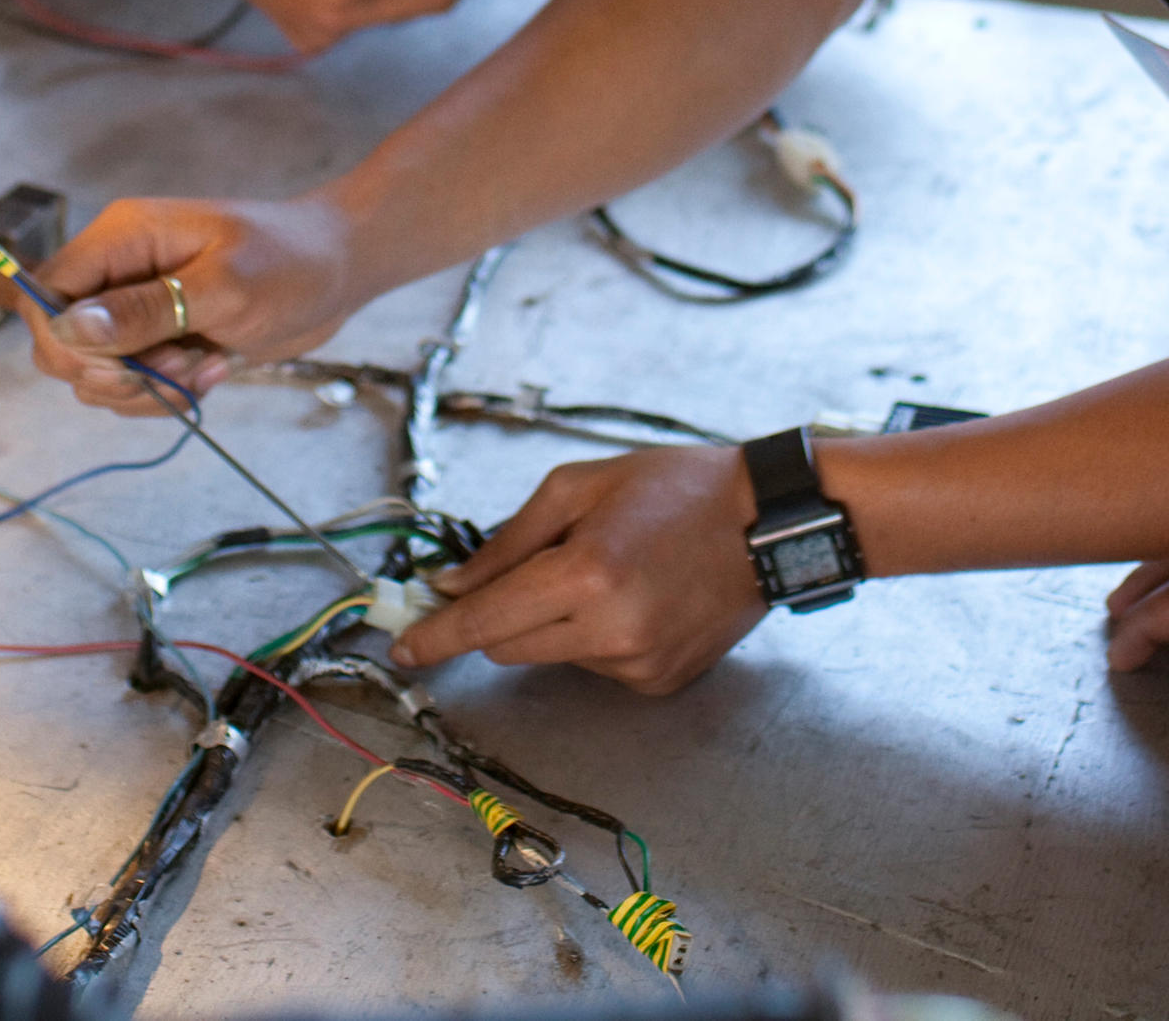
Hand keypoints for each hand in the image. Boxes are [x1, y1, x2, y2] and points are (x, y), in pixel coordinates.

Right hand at [17, 194, 362, 414]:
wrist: (339, 271)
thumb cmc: (290, 262)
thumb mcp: (224, 286)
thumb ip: (146, 309)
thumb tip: (70, 329)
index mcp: (122, 238)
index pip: (45, 292)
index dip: (63, 338)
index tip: (117, 365)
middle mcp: (118, 272)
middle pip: (60, 341)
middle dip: (111, 372)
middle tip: (173, 367)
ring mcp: (137, 309)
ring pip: (95, 373)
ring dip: (147, 388)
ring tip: (203, 367)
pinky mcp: (160, 341)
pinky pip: (133, 384)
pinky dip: (167, 392)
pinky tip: (214, 370)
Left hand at [386, 444, 766, 690]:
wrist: (767, 522)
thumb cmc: (677, 488)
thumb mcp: (580, 485)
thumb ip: (509, 540)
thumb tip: (454, 584)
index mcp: (585, 574)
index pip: (485, 621)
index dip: (436, 637)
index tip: (402, 649)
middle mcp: (610, 630)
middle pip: (508, 646)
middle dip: (497, 616)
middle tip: (522, 573)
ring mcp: (638, 664)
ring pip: (551, 656)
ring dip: (554, 622)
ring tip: (607, 571)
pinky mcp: (659, 682)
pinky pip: (595, 666)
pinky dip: (595, 637)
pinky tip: (634, 599)